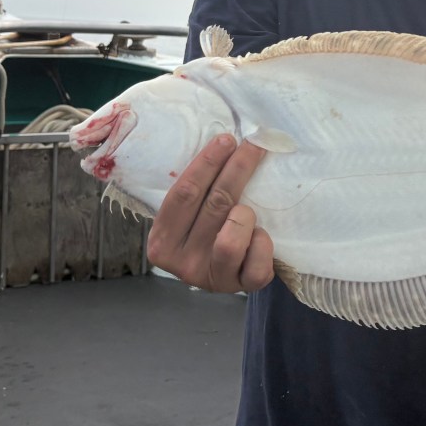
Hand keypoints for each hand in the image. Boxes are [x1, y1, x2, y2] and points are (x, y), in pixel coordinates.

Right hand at [146, 135, 274, 292]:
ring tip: (249, 209)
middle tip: (254, 144)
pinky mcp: (241, 286)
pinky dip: (263, 242)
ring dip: (246, 214)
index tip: (226, 139)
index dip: (207, 163)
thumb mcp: (190, 218)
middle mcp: (182, 263)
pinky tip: (261, 235)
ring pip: (232, 236)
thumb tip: (222, 144)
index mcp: (162, 241)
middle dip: (237, 168)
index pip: (184, 193)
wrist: (227, 273)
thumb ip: (196, 193)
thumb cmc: (207, 234)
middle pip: (214, 205)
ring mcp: (212, 277)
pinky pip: (257, 260)